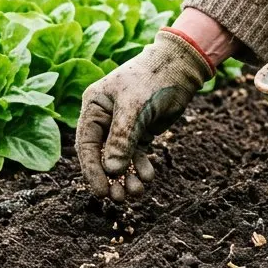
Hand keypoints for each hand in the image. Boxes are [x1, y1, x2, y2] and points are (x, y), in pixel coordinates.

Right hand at [77, 24, 219, 201]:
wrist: (180, 68)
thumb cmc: (152, 79)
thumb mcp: (134, 108)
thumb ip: (122, 139)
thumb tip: (112, 170)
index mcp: (94, 107)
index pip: (86, 144)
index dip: (92, 170)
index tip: (100, 191)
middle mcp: (105, 118)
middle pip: (101, 155)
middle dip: (110, 178)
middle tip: (118, 199)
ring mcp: (122, 126)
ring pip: (120, 159)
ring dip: (127, 177)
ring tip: (136, 193)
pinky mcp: (140, 131)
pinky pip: (136, 155)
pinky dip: (141, 167)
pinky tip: (148, 177)